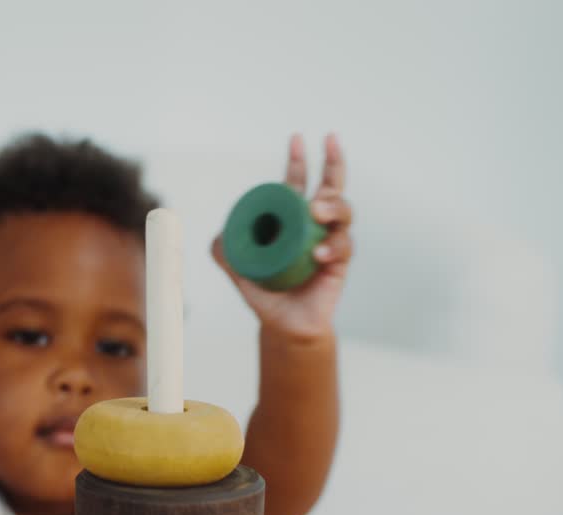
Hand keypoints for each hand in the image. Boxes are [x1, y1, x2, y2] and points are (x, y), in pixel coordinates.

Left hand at [212, 134, 353, 340]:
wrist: (282, 326)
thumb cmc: (265, 293)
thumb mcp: (239, 268)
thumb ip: (225, 250)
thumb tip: (219, 235)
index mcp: (293, 220)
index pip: (299, 183)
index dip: (299, 160)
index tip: (297, 139)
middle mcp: (316, 226)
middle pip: (332, 187)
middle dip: (333, 162)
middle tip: (328, 145)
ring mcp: (331, 243)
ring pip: (342, 214)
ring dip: (332, 206)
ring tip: (316, 211)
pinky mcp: (340, 266)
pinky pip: (343, 249)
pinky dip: (331, 247)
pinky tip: (317, 254)